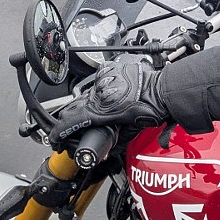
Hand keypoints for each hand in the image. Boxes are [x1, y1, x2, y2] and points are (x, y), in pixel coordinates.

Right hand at [48, 55, 168, 144]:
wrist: (163, 91)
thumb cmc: (152, 110)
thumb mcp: (129, 132)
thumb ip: (115, 142)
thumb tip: (106, 150)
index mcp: (101, 110)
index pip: (71, 121)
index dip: (59, 132)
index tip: (55, 138)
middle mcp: (99, 93)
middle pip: (74, 107)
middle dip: (71, 119)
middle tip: (74, 128)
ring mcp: (105, 80)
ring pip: (87, 93)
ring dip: (89, 103)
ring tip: (102, 110)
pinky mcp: (111, 69)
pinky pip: (99, 81)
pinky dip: (102, 89)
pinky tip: (111, 95)